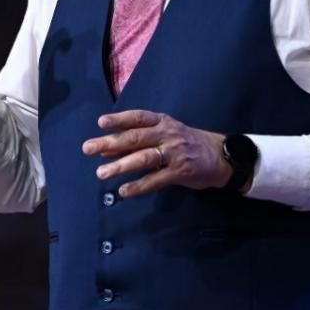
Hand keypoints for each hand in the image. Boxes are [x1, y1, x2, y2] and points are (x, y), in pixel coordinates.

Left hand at [82, 109, 231, 197]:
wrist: (221, 156)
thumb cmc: (187, 143)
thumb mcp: (165, 134)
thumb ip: (138, 141)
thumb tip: (106, 150)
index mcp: (163, 121)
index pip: (138, 117)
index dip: (119, 119)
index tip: (100, 122)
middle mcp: (167, 134)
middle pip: (135, 137)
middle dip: (110, 143)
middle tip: (88, 148)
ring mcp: (174, 153)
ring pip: (144, 158)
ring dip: (120, 165)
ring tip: (101, 173)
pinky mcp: (180, 172)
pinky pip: (156, 179)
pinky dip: (139, 185)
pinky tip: (124, 191)